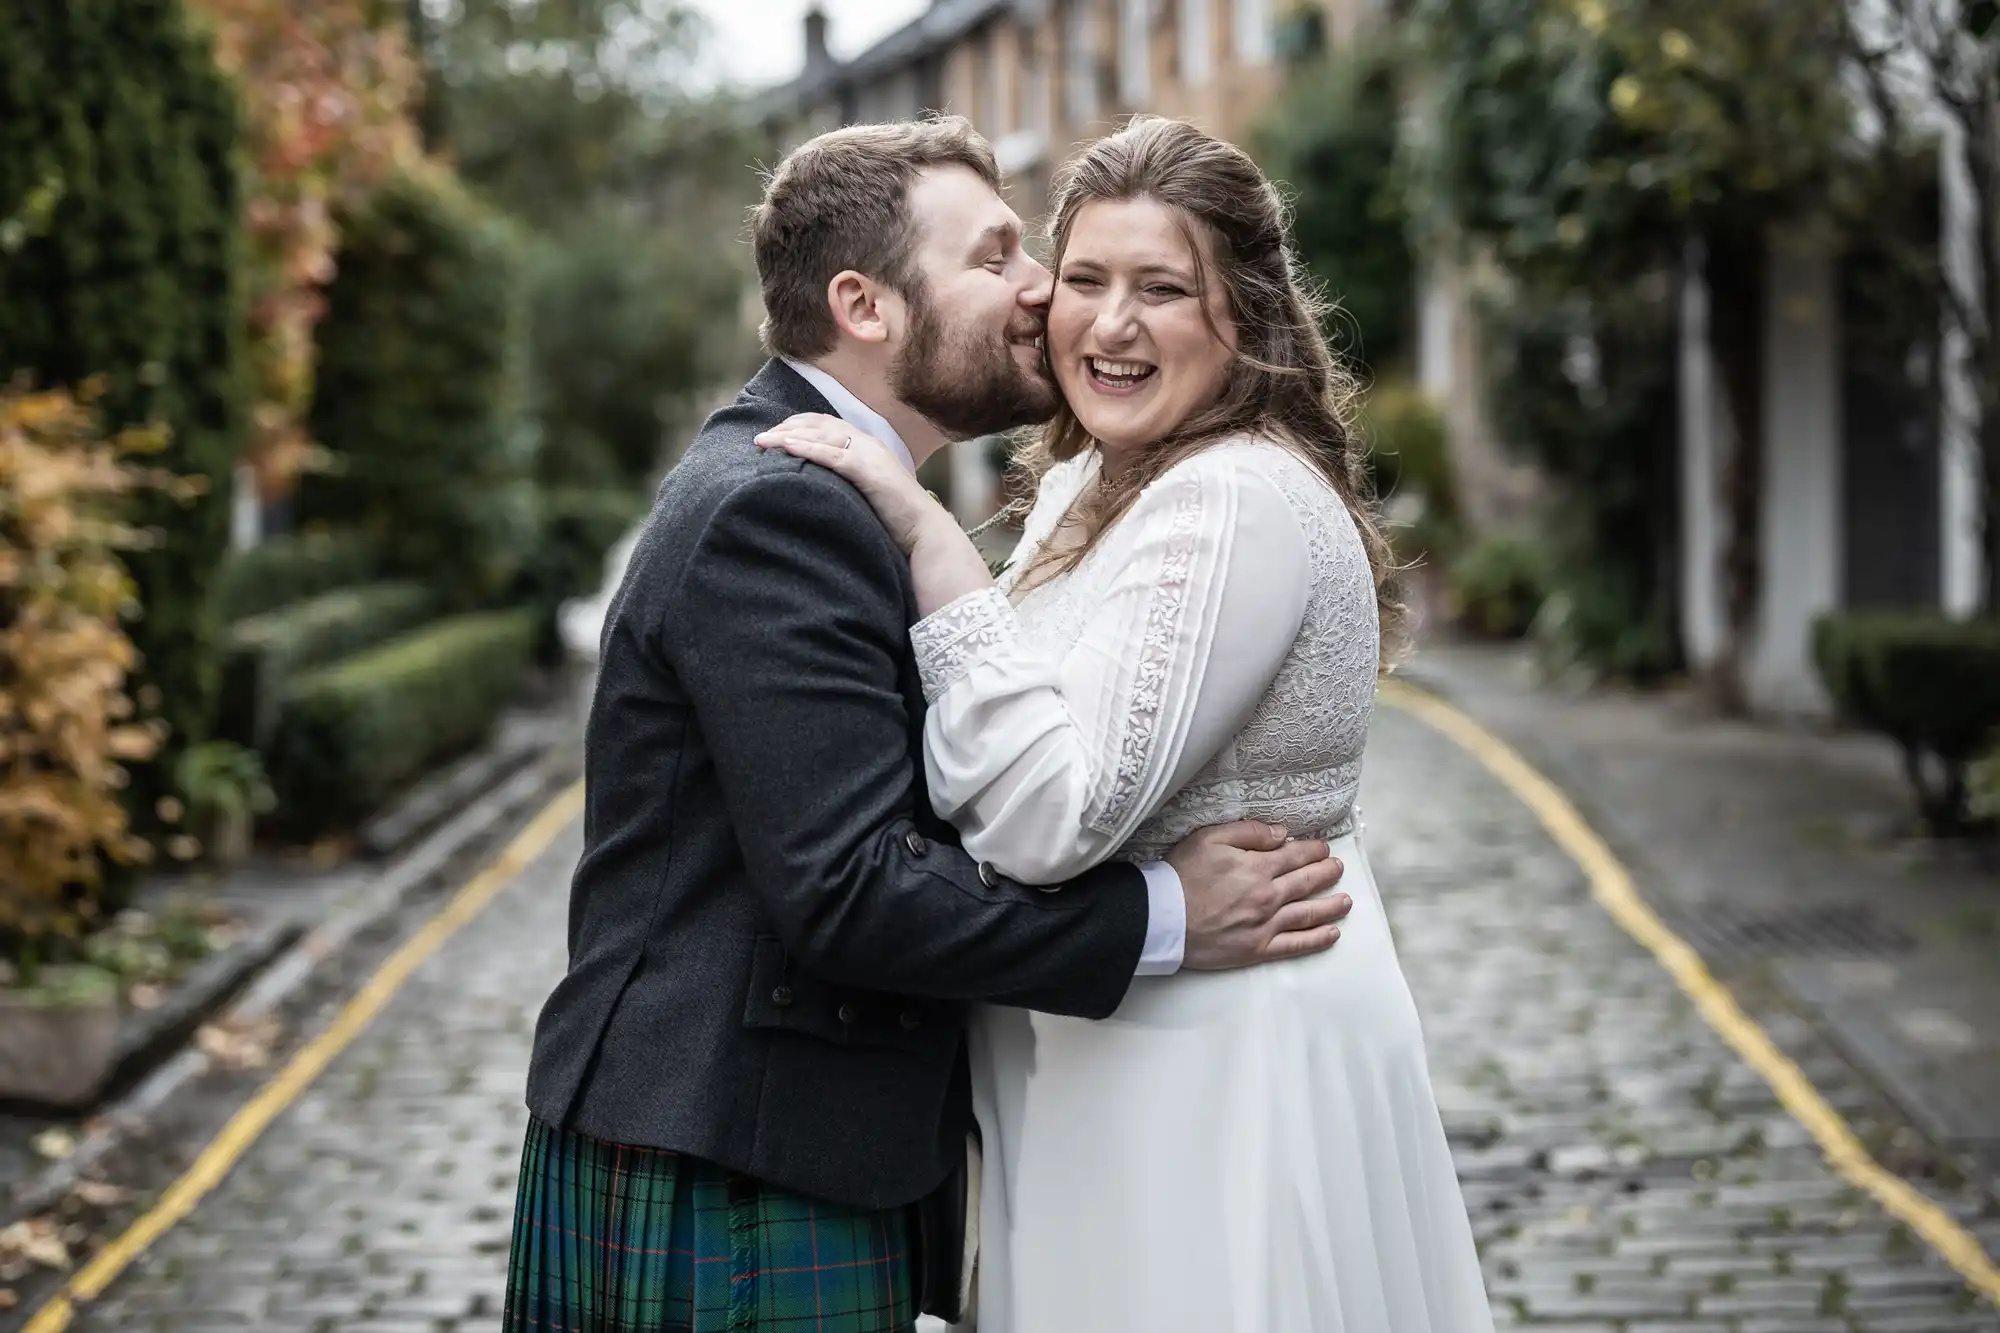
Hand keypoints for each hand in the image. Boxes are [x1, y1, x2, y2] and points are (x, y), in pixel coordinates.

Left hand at [754, 413, 947, 554]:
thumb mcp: (870, 493)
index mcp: (868, 446)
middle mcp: (868, 443)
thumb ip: (851, 483)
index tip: (775, 434)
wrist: (925, 531)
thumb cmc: (898, 519)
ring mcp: (869, 454)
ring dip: (788, 436)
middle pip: (819, 425)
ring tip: (763, 441)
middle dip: (787, 427)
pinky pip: (831, 454)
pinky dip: (807, 449)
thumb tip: (824, 489)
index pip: (827, 425)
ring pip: (821, 436)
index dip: (799, 425)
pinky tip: (786, 447)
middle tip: (761, 438)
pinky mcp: (867, 470)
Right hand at [1168, 820, 1350, 970]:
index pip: (1295, 855)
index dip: (1313, 850)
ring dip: (1331, 905)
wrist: (1162, 918)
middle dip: (1326, 873)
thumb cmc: (1181, 875)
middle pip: (1306, 882)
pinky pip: (1295, 945)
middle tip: (1338, 868)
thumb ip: (1248, 832)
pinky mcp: (1257, 948)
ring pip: (1308, 913)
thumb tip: (1282, 834)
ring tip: (1346, 901)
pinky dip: (1317, 939)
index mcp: (1257, 867)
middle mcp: (1268, 896)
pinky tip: (1332, 934)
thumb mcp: (1209, 838)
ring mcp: (1265, 924)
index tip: (1323, 847)